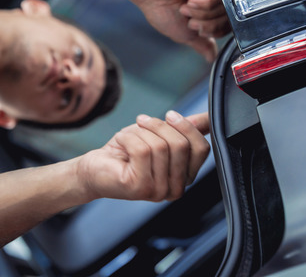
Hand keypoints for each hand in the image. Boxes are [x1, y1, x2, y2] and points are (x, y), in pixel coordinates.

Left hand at [76, 111, 210, 201]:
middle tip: (143, 121)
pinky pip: (142, 150)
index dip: (187, 126)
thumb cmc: (127, 152)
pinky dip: (129, 137)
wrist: (95, 169)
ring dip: (141, 132)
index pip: (202, 148)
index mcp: (185, 177)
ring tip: (129, 135)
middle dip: (160, 126)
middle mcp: (175, 189)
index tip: (170, 115)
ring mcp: (158, 191)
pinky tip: (121, 141)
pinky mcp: (139, 187)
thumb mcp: (161, 135)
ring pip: (160, 146)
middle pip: (182, 145)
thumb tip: (210, 118)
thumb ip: (188, 129)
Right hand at [129, 0, 229, 61]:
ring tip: (186, 7)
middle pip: (228, 17)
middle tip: (189, 19)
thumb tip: (211, 57)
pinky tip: (190, 0)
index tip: (194, 28)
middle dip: (206, 24)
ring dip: (202, 13)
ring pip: (224, 7)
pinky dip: (203, 4)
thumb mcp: (185, 33)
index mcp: (210, 6)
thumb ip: (202, 44)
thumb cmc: (161, 7)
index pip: (226, 25)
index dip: (212, 31)